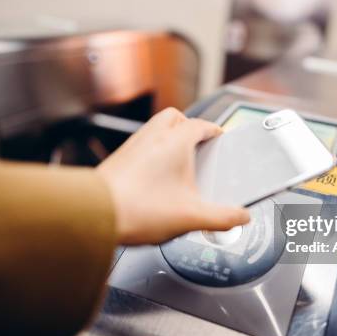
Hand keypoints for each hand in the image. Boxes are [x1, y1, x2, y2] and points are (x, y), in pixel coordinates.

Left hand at [96, 108, 249, 244]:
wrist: (96, 214)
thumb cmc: (138, 208)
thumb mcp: (192, 217)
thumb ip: (222, 218)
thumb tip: (240, 217)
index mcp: (175, 141)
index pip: (202, 125)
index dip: (214, 131)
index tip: (220, 138)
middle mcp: (153, 136)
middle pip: (176, 118)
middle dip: (189, 128)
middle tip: (198, 147)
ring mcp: (133, 145)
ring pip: (156, 129)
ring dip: (169, 140)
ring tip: (179, 164)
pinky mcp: (119, 159)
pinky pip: (141, 145)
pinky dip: (153, 153)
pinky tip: (156, 178)